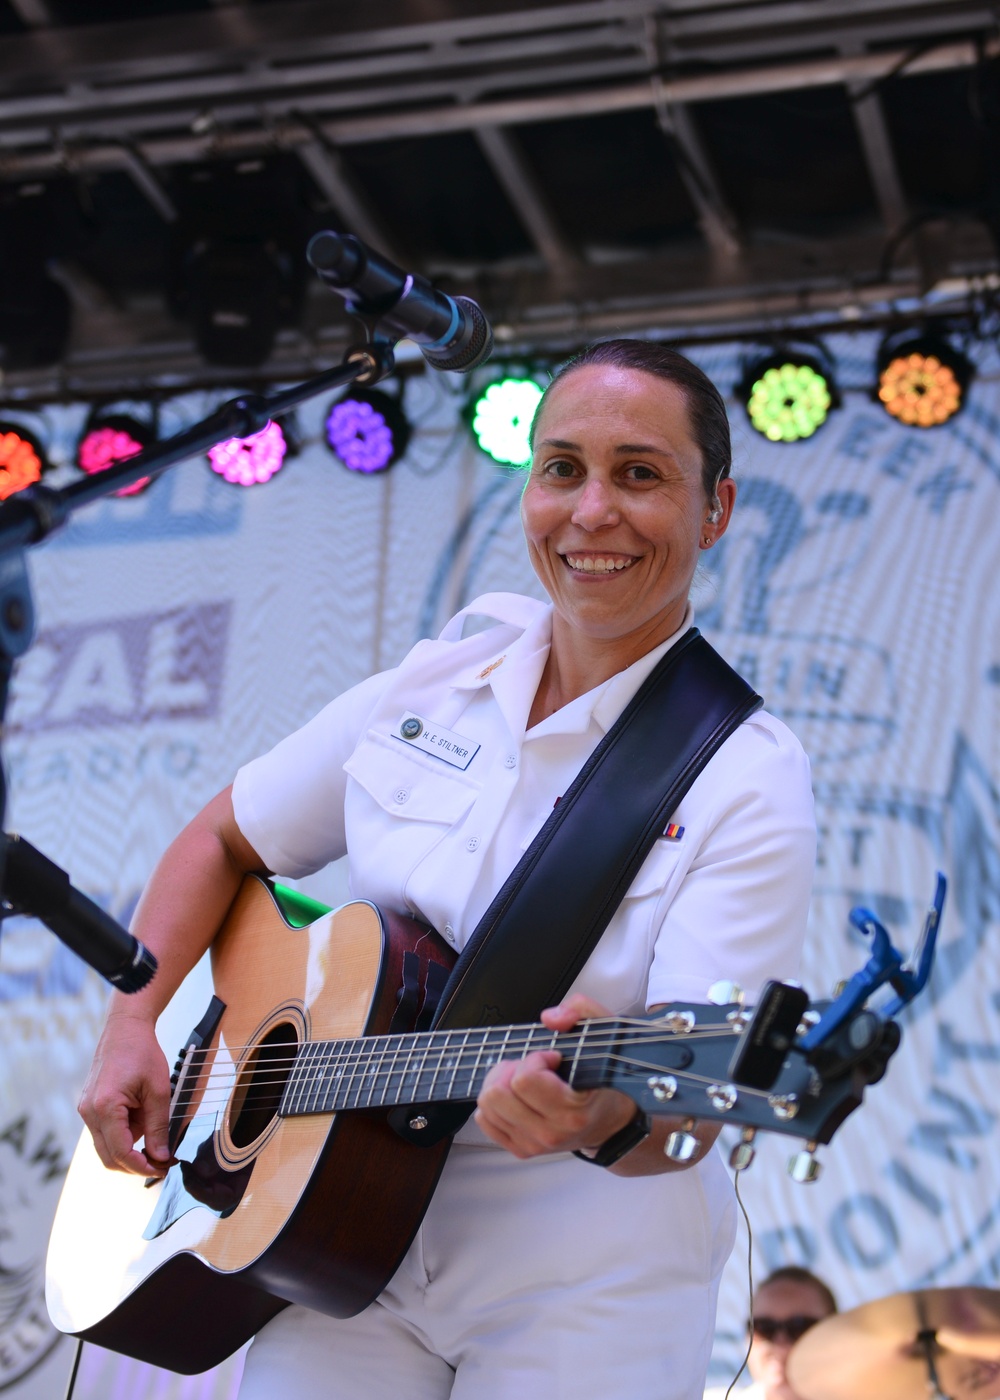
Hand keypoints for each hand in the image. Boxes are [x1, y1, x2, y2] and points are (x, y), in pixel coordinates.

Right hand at [78, 1014, 172, 1175]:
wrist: (125, 1029)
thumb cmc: (142, 1053)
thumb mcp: (159, 1090)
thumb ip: (158, 1126)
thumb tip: (162, 1157)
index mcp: (105, 1107)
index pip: (121, 1152)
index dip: (142, 1166)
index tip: (163, 1168)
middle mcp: (89, 1112)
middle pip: (109, 1157)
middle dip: (136, 1165)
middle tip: (163, 1163)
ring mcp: (86, 1110)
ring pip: (106, 1146)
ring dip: (131, 1148)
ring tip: (156, 1132)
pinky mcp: (89, 1107)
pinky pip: (105, 1132)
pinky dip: (124, 1134)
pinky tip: (143, 1120)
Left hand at [474, 993, 635, 1158]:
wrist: (610, 1121)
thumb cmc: (604, 1081)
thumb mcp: (605, 1036)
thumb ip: (583, 1012)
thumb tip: (551, 1018)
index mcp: (572, 1112)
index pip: (525, 1080)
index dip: (535, 1059)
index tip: (552, 1058)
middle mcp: (551, 1133)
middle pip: (498, 1093)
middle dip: (512, 1069)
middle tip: (533, 1067)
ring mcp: (534, 1145)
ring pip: (486, 1106)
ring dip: (501, 1083)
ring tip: (524, 1079)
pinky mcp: (521, 1149)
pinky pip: (485, 1120)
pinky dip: (495, 1103)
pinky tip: (516, 1096)